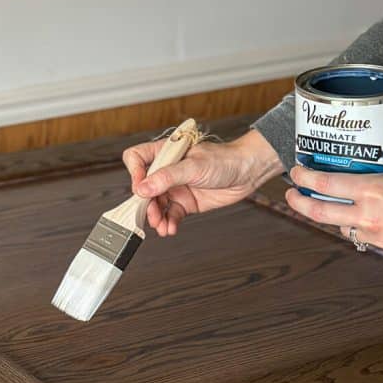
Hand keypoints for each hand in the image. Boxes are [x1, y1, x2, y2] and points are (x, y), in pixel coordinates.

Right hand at [123, 129, 282, 235]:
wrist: (247, 173)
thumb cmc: (224, 160)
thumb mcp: (193, 167)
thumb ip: (167, 177)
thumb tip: (143, 188)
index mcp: (165, 154)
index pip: (137, 158)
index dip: (134, 172)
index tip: (140, 188)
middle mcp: (167, 171)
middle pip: (144, 187)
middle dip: (145, 203)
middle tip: (151, 215)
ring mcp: (176, 187)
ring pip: (156, 204)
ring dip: (156, 217)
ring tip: (161, 226)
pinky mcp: (186, 203)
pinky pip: (171, 215)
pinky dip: (169, 223)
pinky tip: (171, 228)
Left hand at [285, 154, 382, 254]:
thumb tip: (381, 149)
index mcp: (372, 191)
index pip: (324, 185)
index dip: (304, 178)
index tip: (296, 172)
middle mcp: (368, 216)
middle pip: (319, 212)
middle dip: (298, 203)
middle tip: (290, 194)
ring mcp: (376, 235)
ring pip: (337, 227)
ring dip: (326, 216)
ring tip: (320, 204)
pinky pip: (359, 236)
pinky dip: (351, 225)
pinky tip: (353, 216)